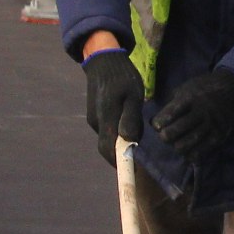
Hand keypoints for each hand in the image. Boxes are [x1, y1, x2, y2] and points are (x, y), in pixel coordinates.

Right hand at [82, 49, 144, 166]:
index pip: (108, 149)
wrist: (104, 60)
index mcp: (106, 118)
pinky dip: (117, 132)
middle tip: (138, 149)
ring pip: (108, 138)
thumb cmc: (122, 76)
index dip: (118, 163)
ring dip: (122, 141)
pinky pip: (107, 130)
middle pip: (107, 148)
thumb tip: (129, 140)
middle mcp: (96, 122)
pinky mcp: (95, 115)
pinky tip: (128, 119)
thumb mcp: (133, 95)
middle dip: (122, 154)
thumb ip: (131, 118)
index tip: (130, 172)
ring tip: (137, 127)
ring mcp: (94, 119)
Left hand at [150, 69, 233, 162]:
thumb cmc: (205, 87)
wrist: (233, 89)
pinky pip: (205, 148)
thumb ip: (173, 101)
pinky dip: (193, 154)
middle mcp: (201, 111)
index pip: (170, 114)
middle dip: (166, 136)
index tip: (156, 125)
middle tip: (164, 136)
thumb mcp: (187, 87)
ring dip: (178, 146)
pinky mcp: (220, 133)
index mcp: (190, 98)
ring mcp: (211, 123)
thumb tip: (158, 118)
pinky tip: (188, 154)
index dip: (158, 123)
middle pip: (178, 129)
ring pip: (190, 141)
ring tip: (175, 144)